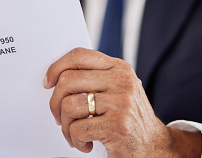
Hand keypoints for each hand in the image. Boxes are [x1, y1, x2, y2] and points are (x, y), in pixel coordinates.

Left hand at [43, 48, 201, 156]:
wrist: (154, 146)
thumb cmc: (129, 118)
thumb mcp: (118, 89)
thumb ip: (95, 77)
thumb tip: (57, 75)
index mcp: (119, 68)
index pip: (79, 55)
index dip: (56, 67)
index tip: (47, 83)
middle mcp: (122, 81)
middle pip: (68, 81)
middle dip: (55, 103)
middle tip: (59, 117)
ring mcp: (122, 102)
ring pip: (69, 106)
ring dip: (65, 126)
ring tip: (75, 133)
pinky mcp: (118, 125)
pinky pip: (77, 129)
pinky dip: (76, 140)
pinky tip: (87, 144)